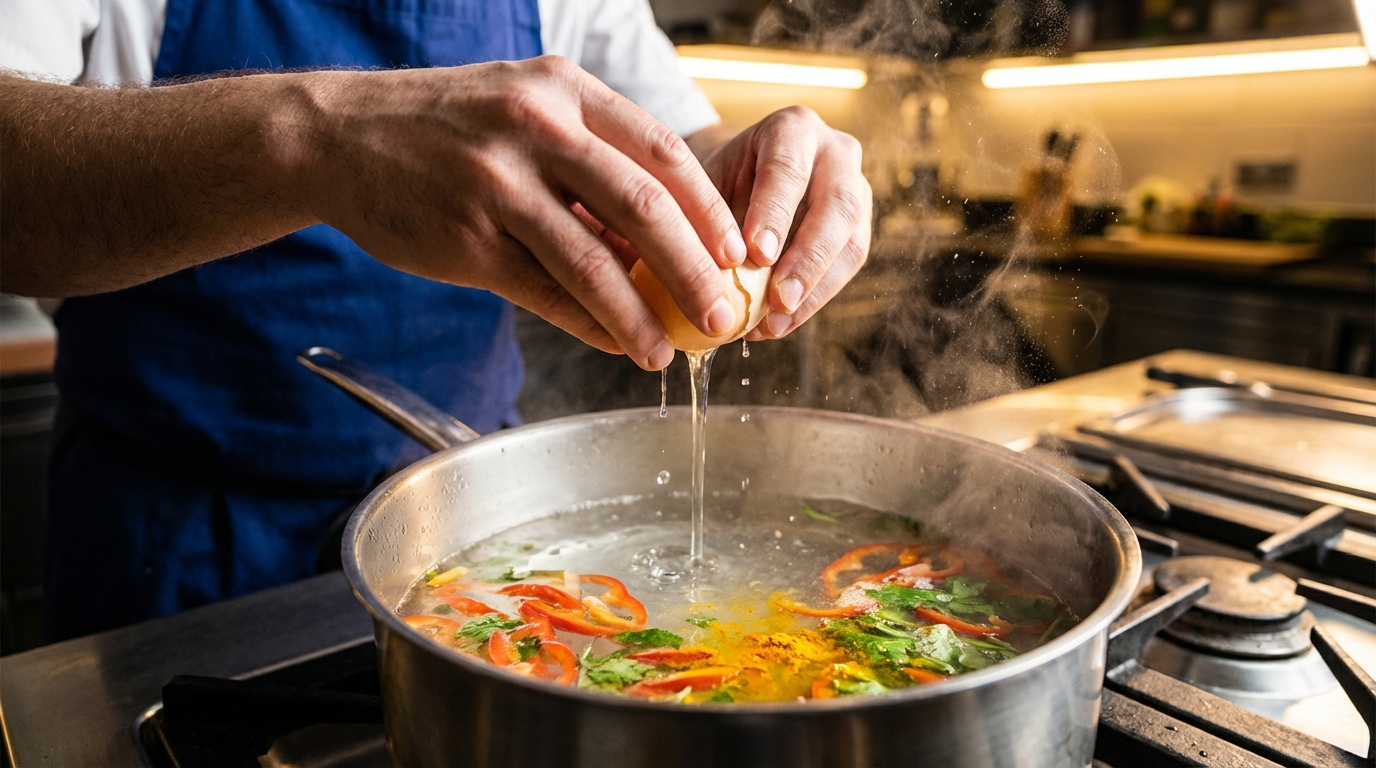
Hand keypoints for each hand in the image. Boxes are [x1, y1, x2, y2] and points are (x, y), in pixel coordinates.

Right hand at [301, 56, 746, 369]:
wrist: (336, 136)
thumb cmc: (442, 128)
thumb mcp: (522, 109)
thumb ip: (588, 159)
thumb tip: (656, 241)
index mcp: (563, 89)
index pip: (661, 152)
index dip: (709, 209)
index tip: (738, 253)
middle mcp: (535, 127)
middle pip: (643, 207)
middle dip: (695, 270)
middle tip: (723, 315)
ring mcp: (497, 182)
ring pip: (595, 261)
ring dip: (642, 316)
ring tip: (667, 351)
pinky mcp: (466, 237)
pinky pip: (544, 292)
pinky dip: (588, 324)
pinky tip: (614, 343)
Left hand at [694, 107, 871, 340]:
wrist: (741, 177)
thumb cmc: (719, 178)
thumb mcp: (707, 182)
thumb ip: (712, 218)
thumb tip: (709, 276)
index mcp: (792, 128)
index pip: (788, 168)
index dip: (775, 212)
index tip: (757, 253)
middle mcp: (835, 152)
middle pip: (838, 205)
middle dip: (808, 258)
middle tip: (778, 299)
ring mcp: (856, 189)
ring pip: (852, 242)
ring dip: (815, 289)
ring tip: (776, 324)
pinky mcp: (859, 228)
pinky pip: (847, 268)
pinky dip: (813, 300)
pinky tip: (779, 324)